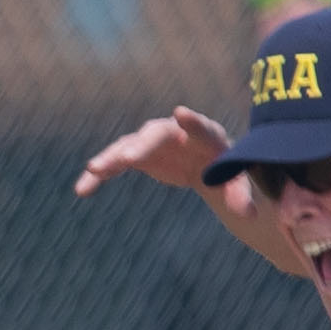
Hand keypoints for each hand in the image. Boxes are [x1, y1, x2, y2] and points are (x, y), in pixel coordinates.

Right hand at [76, 106, 235, 197]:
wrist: (209, 163)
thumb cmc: (228, 171)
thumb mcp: (237, 183)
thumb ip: (240, 194)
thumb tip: (249, 215)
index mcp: (205, 136)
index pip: (200, 127)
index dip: (192, 121)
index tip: (181, 114)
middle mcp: (176, 132)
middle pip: (156, 135)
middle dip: (142, 145)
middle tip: (127, 157)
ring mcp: (153, 142)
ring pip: (130, 146)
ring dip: (112, 157)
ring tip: (94, 170)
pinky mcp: (138, 155)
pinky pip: (115, 164)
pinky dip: (99, 175)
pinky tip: (81, 189)